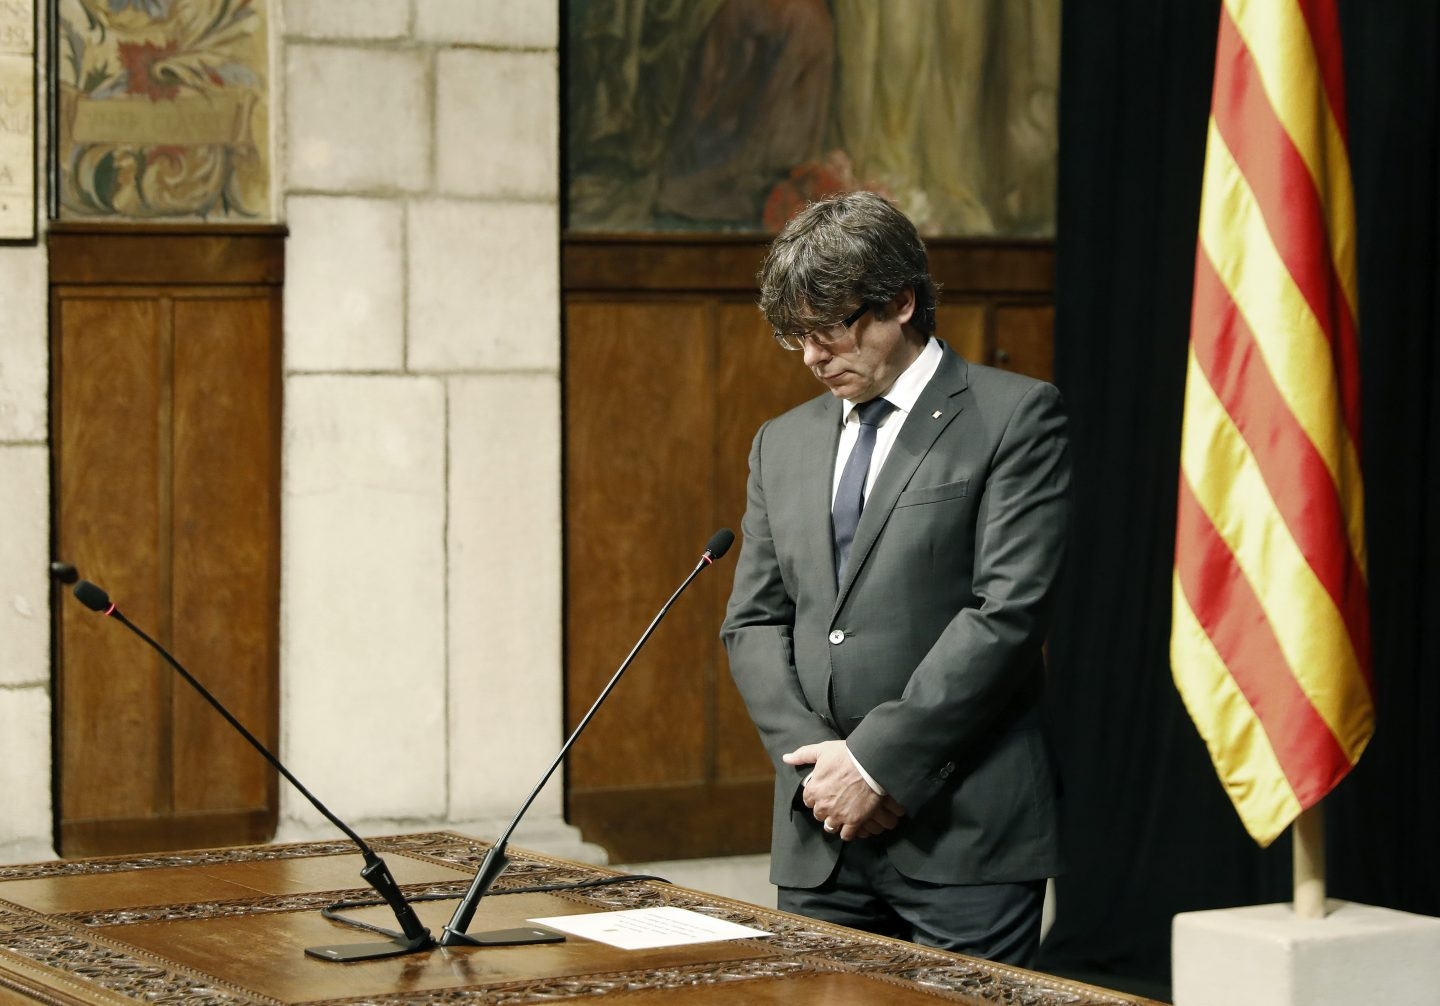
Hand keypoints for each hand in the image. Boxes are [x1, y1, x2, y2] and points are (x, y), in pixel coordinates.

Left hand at [783, 741, 905, 840]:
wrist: (871, 763)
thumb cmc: (847, 755)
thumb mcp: (822, 750)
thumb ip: (802, 755)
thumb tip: (786, 758)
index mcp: (813, 789)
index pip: (808, 800)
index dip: (816, 796)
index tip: (824, 792)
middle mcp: (823, 805)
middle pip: (818, 814)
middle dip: (825, 809)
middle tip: (835, 802)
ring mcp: (838, 815)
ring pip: (830, 826)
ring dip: (834, 822)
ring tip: (842, 814)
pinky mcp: (854, 821)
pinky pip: (846, 835)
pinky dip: (847, 832)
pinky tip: (851, 825)